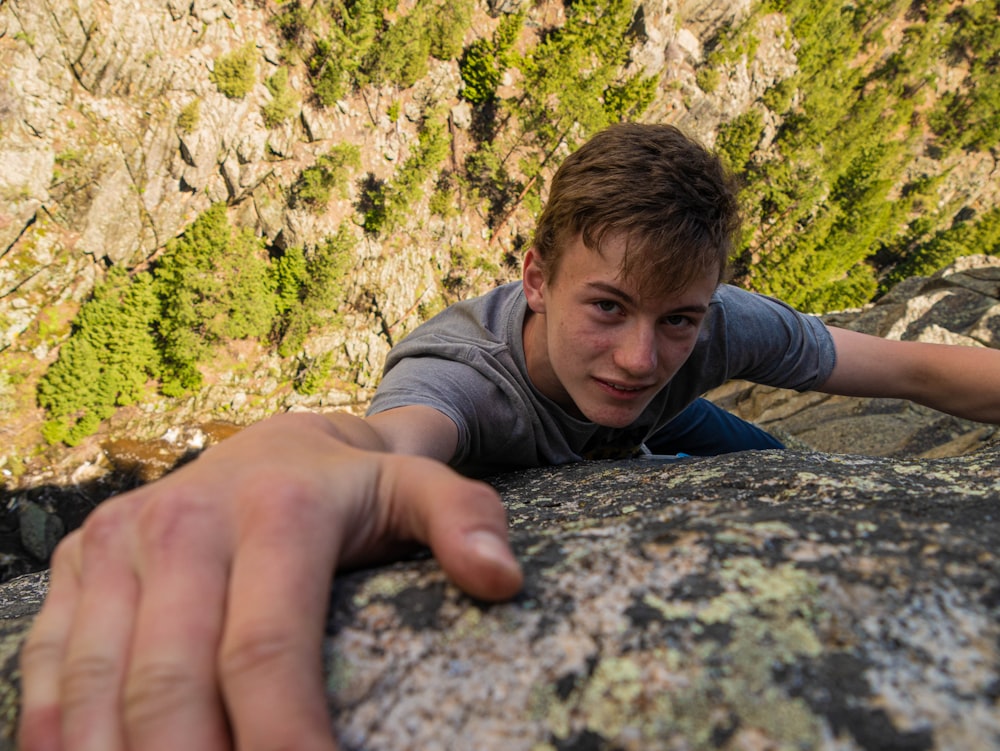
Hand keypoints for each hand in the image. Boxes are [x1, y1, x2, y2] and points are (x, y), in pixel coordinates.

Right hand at [18, 411, 521, 749]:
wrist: (278, 438)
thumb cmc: (356, 487)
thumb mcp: (421, 487)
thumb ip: (465, 519)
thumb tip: (502, 580)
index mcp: (275, 510)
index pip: (266, 651)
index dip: (283, 742)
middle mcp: (184, 521)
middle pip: (170, 684)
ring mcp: (121, 538)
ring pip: (96, 682)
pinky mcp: (82, 556)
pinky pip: (49, 657)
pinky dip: (56, 728)